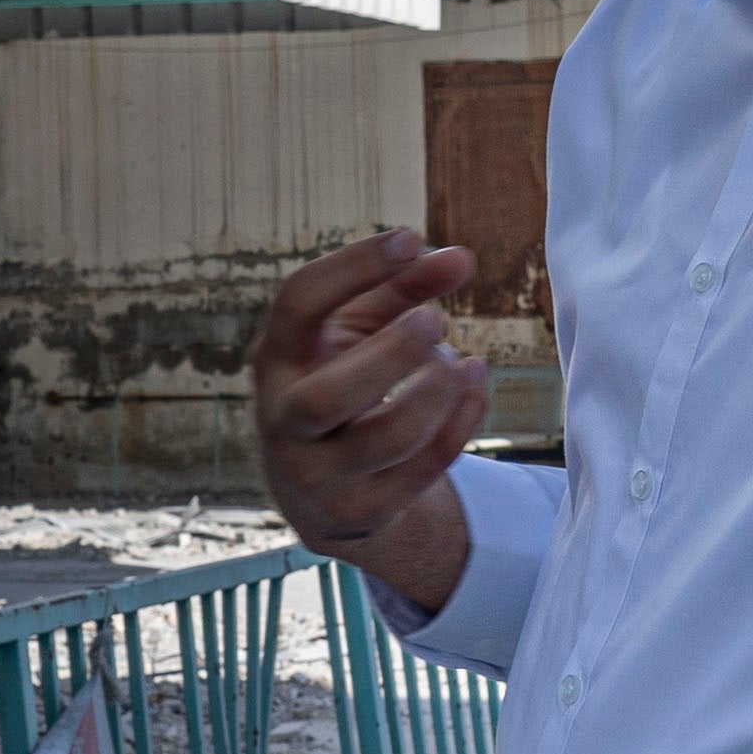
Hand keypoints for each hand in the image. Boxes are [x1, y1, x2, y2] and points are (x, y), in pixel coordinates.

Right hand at [248, 229, 486, 604]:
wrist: (322, 495)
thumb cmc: (346, 387)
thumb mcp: (361, 333)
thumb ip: (406, 288)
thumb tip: (461, 257)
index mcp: (277, 360)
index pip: (296, 306)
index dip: (352, 267)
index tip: (409, 239)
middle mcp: (284, 421)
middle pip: (327, 397)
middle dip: (390, 355)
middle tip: (435, 321)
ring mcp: (317, 475)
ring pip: (383, 441)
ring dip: (436, 396)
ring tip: (463, 363)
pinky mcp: (359, 514)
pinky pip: (420, 471)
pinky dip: (459, 425)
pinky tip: (474, 387)